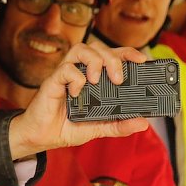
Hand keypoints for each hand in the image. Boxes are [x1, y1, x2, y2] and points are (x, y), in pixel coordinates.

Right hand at [8, 42, 148, 158]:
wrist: (42, 138)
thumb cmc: (67, 127)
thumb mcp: (99, 128)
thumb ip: (120, 125)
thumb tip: (143, 122)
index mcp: (94, 78)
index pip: (112, 55)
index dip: (127, 52)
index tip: (142, 60)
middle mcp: (80, 71)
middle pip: (98, 47)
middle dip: (112, 58)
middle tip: (118, 79)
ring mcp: (65, 75)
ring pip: (80, 49)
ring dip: (94, 61)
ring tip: (97, 80)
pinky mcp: (52, 82)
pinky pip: (64, 69)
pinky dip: (75, 77)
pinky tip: (77, 92)